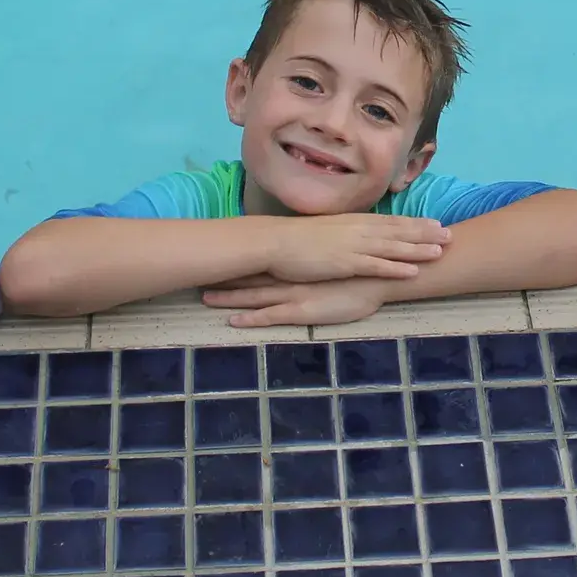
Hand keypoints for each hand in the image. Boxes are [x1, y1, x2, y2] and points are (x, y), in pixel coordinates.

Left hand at [202, 276, 390, 328]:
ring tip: (205, 297)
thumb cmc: (360, 269)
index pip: (260, 261)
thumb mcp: (334, 259)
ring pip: (254, 295)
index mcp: (297, 264)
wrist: (377, 277)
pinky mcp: (301, 311)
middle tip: (199, 275)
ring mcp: (293, 294)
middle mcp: (290, 276)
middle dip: (224, 277)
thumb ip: (317, 260)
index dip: (238, 261)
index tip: (217, 258)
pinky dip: (250, 318)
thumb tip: (306, 255)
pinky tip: (232, 320)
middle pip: (250, 276)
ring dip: (229, 296)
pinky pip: (270, 316)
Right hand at [267, 214, 448, 283]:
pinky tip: (413, 272)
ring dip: (418, 249)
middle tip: (450, 234)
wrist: (275, 242)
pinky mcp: (345, 263)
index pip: (391, 221)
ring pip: (393, 247)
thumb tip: (359, 234)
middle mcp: (358, 230)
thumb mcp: (328, 231)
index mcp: (354, 221)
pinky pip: (375, 266)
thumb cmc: (297, 239)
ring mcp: (353, 246)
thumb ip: (347, 232)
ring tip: (441, 252)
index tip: (436, 223)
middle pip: (399, 231)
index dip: (416, 223)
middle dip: (426, 233)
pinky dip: (395, 268)